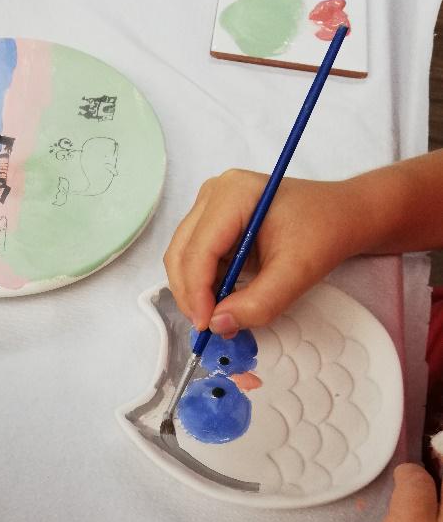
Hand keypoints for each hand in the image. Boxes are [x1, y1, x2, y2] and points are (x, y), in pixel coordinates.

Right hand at [163, 169, 366, 334]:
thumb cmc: (324, 233)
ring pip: (182, 258)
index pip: (198, 250)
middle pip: (181, 253)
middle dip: (190, 295)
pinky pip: (194, 258)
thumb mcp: (297, 273)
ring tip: (219, 316)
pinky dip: (203, 285)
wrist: (341, 215)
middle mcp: (213, 194)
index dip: (197, 292)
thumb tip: (219, 325)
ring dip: (194, 292)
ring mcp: (209, 206)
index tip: (208, 326)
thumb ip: (259, 303)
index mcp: (233, 194)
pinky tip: (223, 299)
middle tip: (210, 328)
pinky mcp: (212, 222)